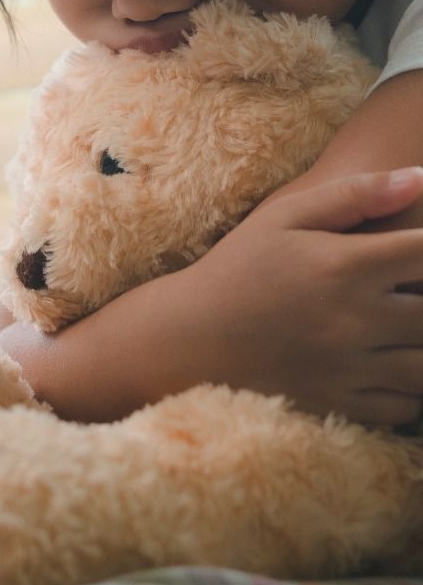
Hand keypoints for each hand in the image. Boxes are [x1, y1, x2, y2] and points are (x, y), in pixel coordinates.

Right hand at [178, 167, 422, 426]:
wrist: (186, 336)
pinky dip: (410, 392)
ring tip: (408, 331)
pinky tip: (395, 367)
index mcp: (343, 266)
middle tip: (411, 293)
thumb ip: (353, 194)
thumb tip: (420, 177)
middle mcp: (352, 318)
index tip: (422, 251)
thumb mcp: (282, 216)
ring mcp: (346, 366)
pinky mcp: (336, 401)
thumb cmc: (236, 269)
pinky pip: (402, 407)